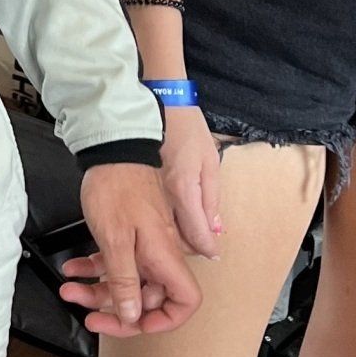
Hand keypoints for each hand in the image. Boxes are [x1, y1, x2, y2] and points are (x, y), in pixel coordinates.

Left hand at [65, 165, 201, 336]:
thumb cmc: (116, 187)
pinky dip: (94, 268)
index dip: (165, 320)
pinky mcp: (129, 235)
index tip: (136, 324)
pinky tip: (73, 268)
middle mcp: (160, 254)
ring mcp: (144, 245)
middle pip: (148, 298)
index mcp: (165, 257)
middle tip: (91, 317)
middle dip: (116, 311)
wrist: (111, 149)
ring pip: (126, 282)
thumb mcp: (116, 241)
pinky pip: (115, 262)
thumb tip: (133, 316)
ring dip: (98, 291)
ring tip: (70, 291)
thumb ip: (125, 281)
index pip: (185, 301)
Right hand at [157, 108, 221, 258]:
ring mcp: (148, 193)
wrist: (155, 103)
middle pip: (176, 238)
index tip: (213, 253)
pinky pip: (151, 216)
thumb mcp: (210, 160)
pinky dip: (161, 225)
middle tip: (203, 245)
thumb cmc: (185, 126)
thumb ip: (211, 198)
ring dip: (174, 239)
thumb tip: (215, 227)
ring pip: (161, 231)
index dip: (207, 247)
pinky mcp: (140, 188)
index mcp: (184, 189)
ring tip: (187, 237)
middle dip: (190, 246)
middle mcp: (163, 196)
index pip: (196, 234)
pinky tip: (168, 223)